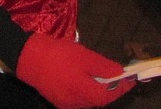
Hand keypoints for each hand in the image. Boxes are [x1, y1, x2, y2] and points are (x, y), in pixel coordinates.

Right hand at [15, 32, 132, 108]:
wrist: (29, 58)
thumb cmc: (59, 55)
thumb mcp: (86, 57)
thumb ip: (104, 68)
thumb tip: (120, 73)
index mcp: (85, 94)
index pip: (110, 96)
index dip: (122, 87)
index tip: (130, 78)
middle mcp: (77, 104)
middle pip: (99, 99)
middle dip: (110, 88)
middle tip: (116, 74)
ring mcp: (66, 104)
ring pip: (88, 99)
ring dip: (97, 89)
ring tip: (99, 73)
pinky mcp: (57, 100)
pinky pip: (76, 98)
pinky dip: (84, 89)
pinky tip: (82, 77)